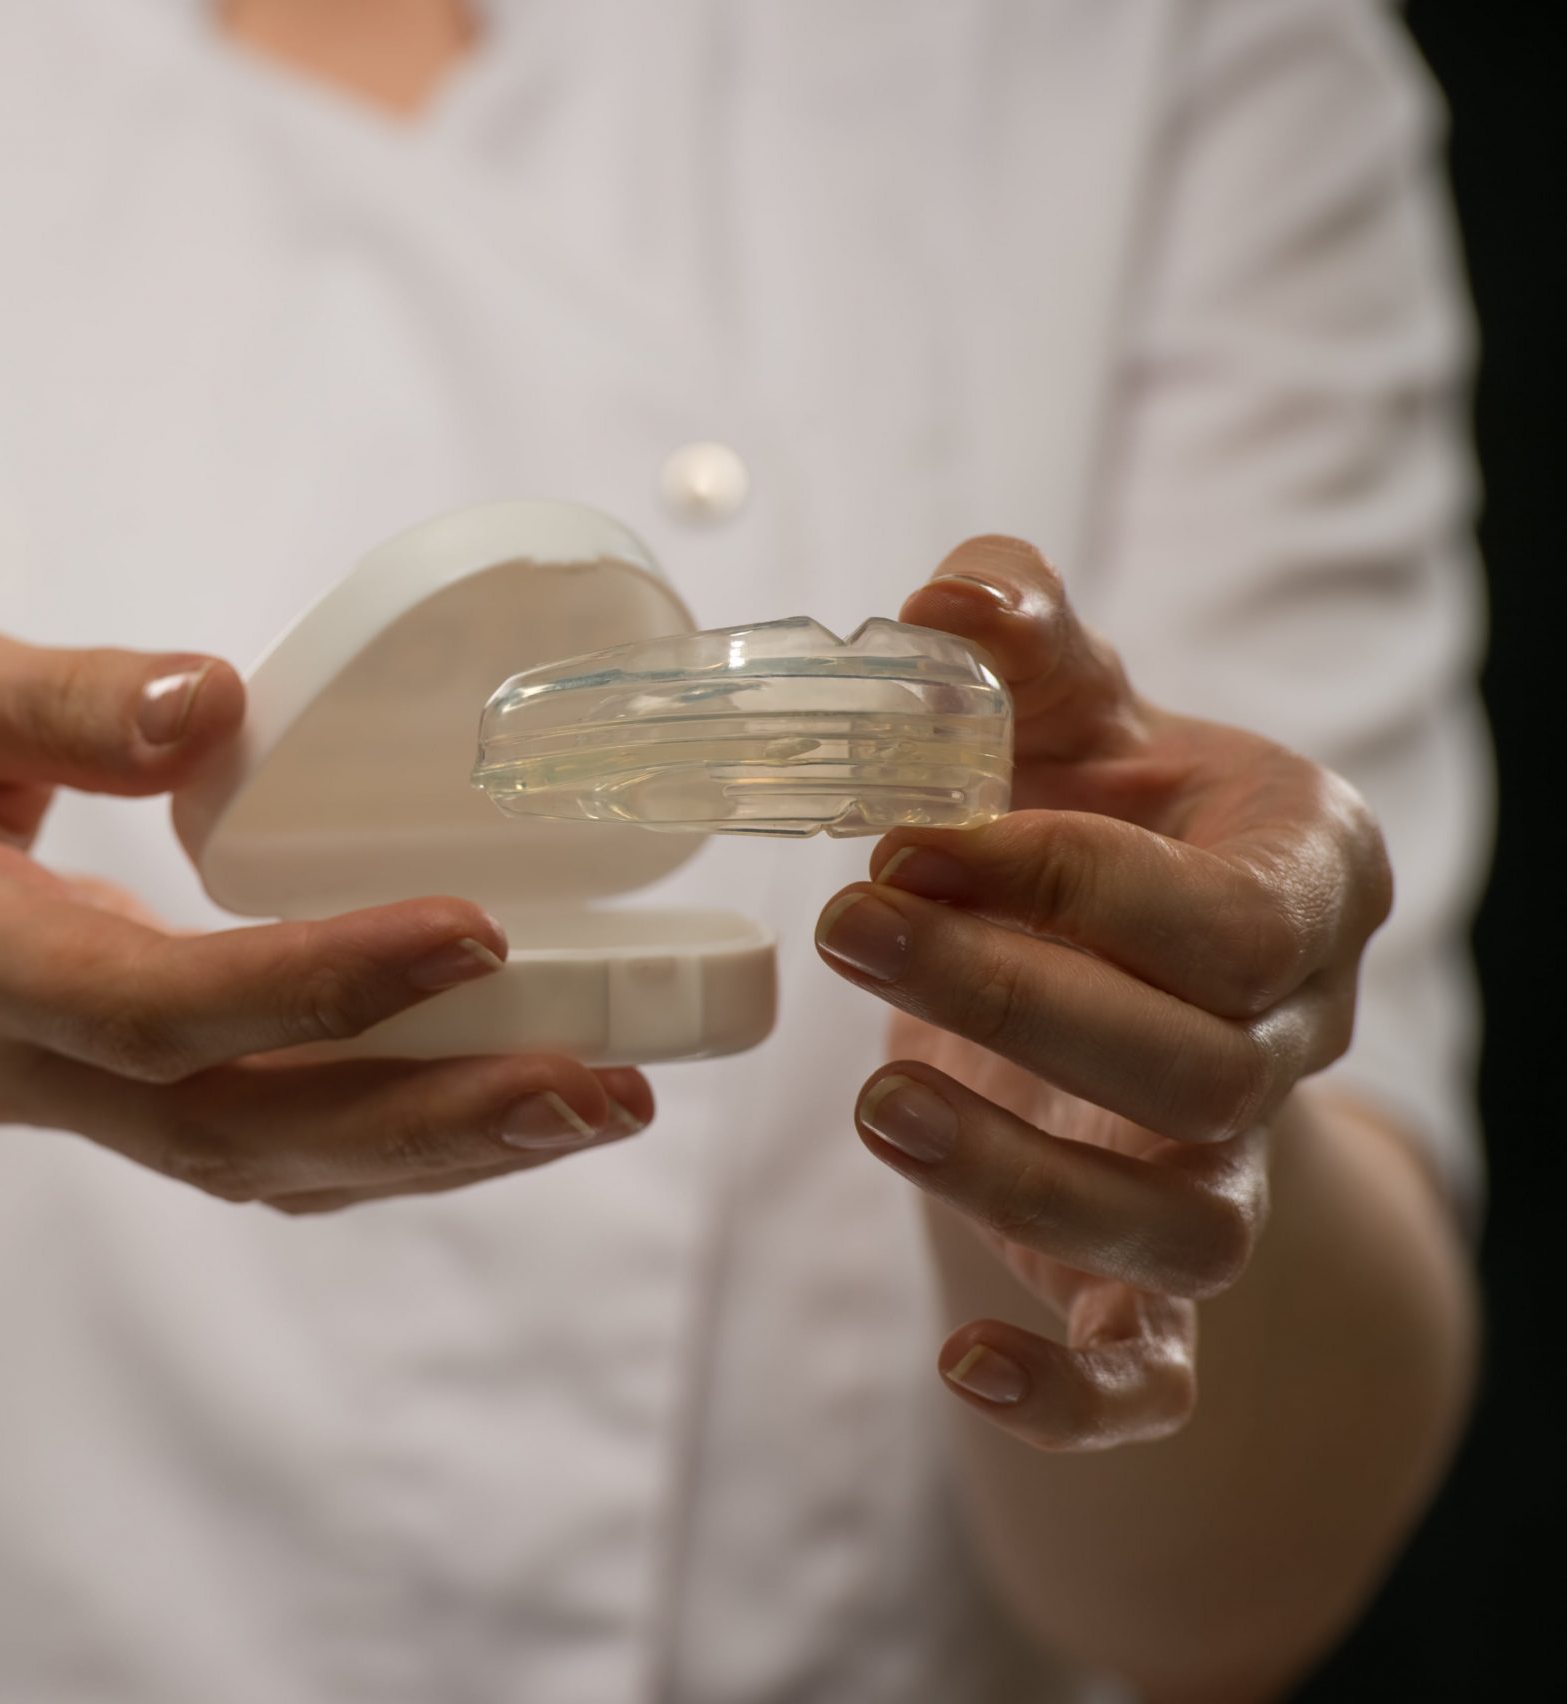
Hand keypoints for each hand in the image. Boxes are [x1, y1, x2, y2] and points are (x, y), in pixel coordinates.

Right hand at [0, 627, 649, 1210]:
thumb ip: (41, 700)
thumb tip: (213, 698)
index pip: (145, 1002)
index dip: (311, 983)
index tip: (470, 926)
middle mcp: (18, 1062)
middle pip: (235, 1129)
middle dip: (426, 1118)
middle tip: (605, 1081)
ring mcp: (70, 1108)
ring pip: (263, 1166)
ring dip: (439, 1150)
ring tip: (604, 1102)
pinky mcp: (117, 1109)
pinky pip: (261, 1151)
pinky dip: (395, 1142)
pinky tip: (511, 1105)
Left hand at [813, 538, 1389, 1450]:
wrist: (1121, 952)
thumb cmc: (1089, 803)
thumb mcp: (1062, 704)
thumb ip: (1019, 638)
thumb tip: (951, 593)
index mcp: (1301, 885)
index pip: (1224, 920)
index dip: (1073, 886)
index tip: (910, 835)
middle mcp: (1289, 1042)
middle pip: (1194, 1068)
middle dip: (1012, 998)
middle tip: (846, 923)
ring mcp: (1228, 1173)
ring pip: (1180, 1226)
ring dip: (1024, 1177)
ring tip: (874, 1101)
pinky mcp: (1148, 1283)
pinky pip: (1151, 1377)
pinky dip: (1073, 1397)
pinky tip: (965, 1367)